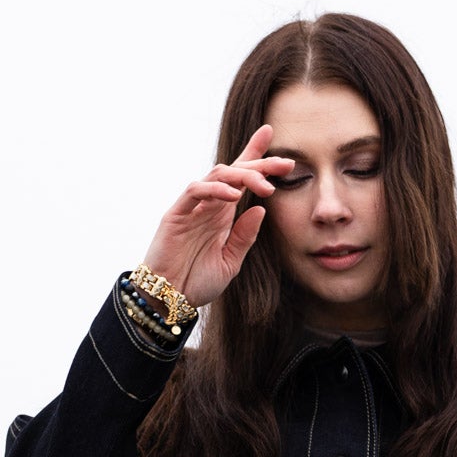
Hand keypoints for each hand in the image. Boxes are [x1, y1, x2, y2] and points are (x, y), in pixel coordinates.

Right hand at [141, 125, 294, 309]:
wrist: (171, 299)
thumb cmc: (197, 281)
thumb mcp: (231, 261)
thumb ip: (245, 236)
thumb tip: (261, 209)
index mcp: (223, 214)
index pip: (242, 181)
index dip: (259, 162)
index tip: (286, 157)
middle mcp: (209, 206)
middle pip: (234, 172)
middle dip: (261, 164)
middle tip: (286, 163)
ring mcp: (192, 208)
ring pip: (217, 175)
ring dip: (243, 175)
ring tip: (265, 185)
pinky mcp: (176, 214)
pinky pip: (195, 191)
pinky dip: (215, 189)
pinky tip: (234, 195)